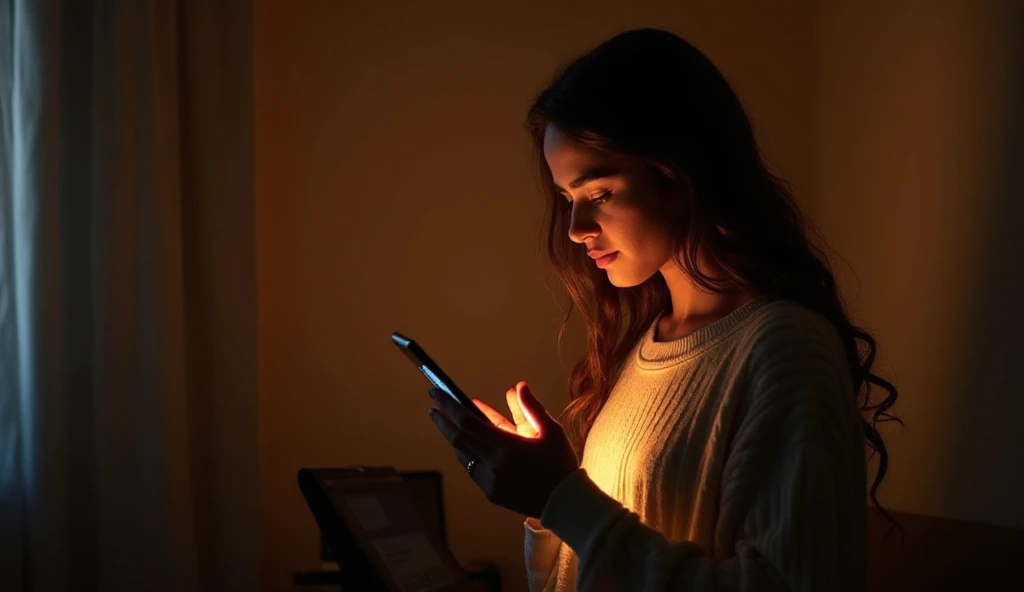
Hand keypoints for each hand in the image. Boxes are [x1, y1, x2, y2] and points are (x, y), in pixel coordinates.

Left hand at [426, 381, 579, 519]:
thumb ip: (531, 407)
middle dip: (443, 419)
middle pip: (458, 438)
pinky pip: (471, 468)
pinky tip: (465, 443)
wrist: (565, 503)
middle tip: (433, 405)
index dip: (449, 405)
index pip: (467, 422)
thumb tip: (518, 386)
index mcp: (508, 447)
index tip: (436, 392)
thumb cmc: (560, 464)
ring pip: (462, 454)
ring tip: (447, 422)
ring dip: (453, 437)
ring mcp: (490, 481)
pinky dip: (466, 453)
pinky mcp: (491, 493)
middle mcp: (494, 465)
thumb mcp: (551, 431)